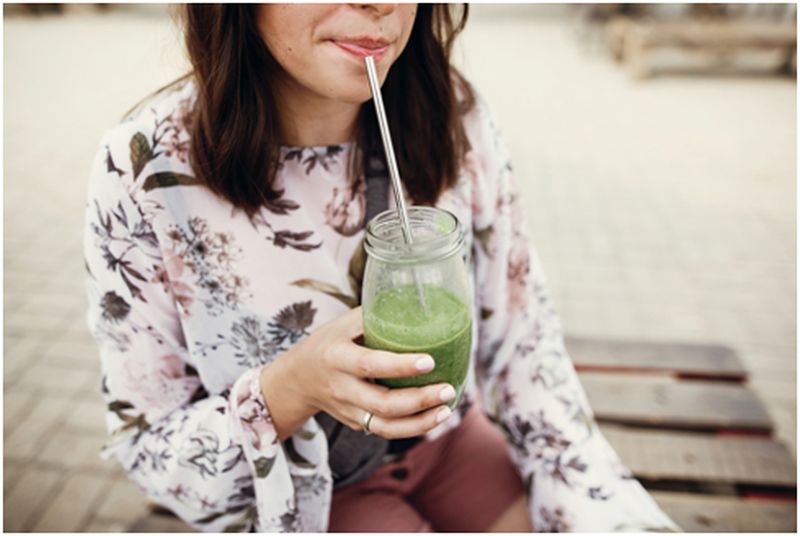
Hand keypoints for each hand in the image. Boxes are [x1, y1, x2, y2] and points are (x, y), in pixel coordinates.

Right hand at [261, 307, 453, 439]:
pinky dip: (413, 427)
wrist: (299, 378)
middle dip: (419, 400)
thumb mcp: (344, 323)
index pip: (370, 364)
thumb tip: (421, 303)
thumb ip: (377, 316)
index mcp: (336, 357)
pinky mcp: (357, 423)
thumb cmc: (330, 341)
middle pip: (382, 404)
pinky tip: (436, 415)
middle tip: (449, 389)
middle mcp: (341, 388)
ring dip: (420, 422)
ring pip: (385, 427)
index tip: (430, 361)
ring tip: (447, 408)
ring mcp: (349, 410)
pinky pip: (386, 431)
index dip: (401, 366)